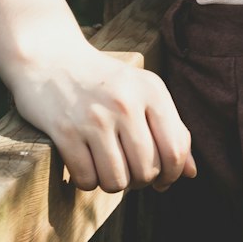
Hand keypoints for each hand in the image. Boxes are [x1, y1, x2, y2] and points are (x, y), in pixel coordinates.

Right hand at [10, 38, 196, 193]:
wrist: (51, 58)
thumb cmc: (105, 82)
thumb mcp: (144, 93)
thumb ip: (172, 129)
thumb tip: (191, 174)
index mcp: (152, 91)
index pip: (175, 150)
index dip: (172, 175)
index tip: (163, 180)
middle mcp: (126, 103)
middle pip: (147, 170)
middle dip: (141, 181)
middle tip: (130, 170)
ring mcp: (94, 118)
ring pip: (117, 181)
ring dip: (113, 183)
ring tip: (108, 166)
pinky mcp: (65, 132)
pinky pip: (87, 180)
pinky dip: (88, 181)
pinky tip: (86, 163)